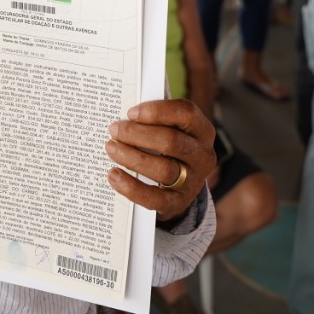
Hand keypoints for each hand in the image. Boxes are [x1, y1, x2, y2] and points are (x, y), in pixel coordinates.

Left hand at [105, 99, 215, 221]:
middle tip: (114, 130)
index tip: (131, 112)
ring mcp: (192, 182)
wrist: (180, 187)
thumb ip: (153, 121)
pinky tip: (113, 175)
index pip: (187, 113)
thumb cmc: (169, 148)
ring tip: (111, 148)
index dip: (158, 110)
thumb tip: (125, 117)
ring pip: (163, 169)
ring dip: (132, 157)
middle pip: (171, 141)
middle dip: (137, 134)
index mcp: (202, 131)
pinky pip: (154, 198)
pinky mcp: (177, 203)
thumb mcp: (170, 130)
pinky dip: (131, 187)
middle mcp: (202, 156)